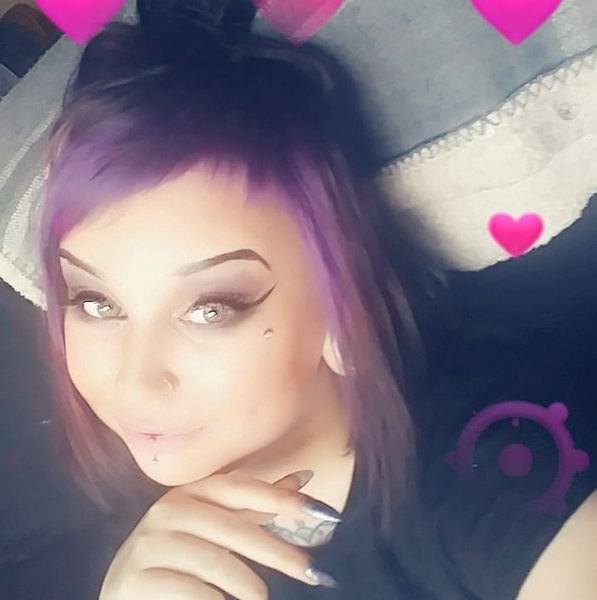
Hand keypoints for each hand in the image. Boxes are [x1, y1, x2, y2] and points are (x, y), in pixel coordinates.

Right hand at [98, 470, 339, 599]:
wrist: (127, 590)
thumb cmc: (182, 557)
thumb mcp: (216, 526)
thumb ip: (255, 506)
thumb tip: (302, 478)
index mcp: (190, 492)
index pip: (241, 489)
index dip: (282, 497)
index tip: (321, 511)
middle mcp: (167, 510)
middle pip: (236, 529)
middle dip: (279, 552)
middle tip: (312, 573)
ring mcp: (149, 544)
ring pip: (218, 564)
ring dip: (250, 587)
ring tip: (261, 599)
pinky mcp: (136, 579)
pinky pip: (195, 593)